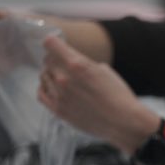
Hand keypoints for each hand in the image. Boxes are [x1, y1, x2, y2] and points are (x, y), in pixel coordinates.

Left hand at [38, 35, 159, 153]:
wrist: (124, 123)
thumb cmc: (119, 96)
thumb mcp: (104, 70)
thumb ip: (84, 63)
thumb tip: (72, 62)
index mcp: (77, 64)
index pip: (50, 43)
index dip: (54, 42)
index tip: (58, 46)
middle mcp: (64, 78)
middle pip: (47, 60)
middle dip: (56, 60)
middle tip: (66, 66)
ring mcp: (59, 95)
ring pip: (43, 76)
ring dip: (52, 75)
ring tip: (64, 80)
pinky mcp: (58, 110)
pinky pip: (41, 94)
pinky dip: (45, 88)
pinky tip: (54, 89)